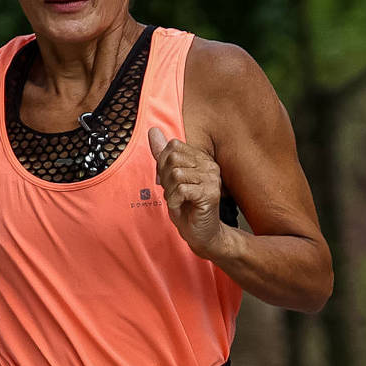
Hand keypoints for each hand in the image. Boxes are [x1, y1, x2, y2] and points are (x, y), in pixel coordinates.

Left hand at [148, 126, 225, 257]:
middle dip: (166, 179)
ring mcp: (211, 179)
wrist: (202, 234)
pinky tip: (181, 207)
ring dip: (170, 192)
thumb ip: (163, 156)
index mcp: (201, 159)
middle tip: (173, 194)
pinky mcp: (209, 194)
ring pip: (176, 174)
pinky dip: (175, 201)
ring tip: (178, 201)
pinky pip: (181, 189)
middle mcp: (209, 165)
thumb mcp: (170, 179)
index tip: (169, 182)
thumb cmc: (187, 208)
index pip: (173, 146)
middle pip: (173, 159)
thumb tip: (153, 131)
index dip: (163, 165)